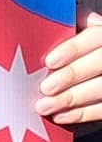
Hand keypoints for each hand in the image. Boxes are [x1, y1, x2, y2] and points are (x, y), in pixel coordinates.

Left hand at [35, 10, 101, 128]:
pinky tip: (60, 115)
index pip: (95, 36)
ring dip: (71, 99)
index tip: (50, 61)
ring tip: (44, 106)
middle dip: (71, 76)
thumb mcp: (76, 28)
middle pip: (100, 62)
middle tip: (45, 87)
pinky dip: (81, 114)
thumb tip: (45, 26)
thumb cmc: (80, 48)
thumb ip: (68, 25)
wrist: (90, 71)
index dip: (73, 48)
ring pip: (101, 88)